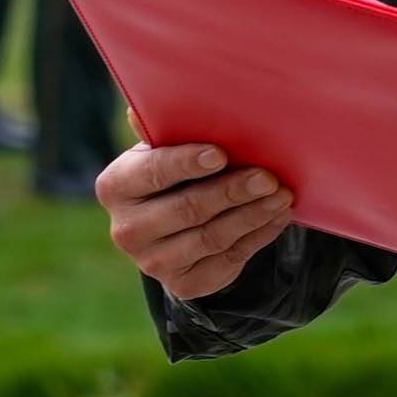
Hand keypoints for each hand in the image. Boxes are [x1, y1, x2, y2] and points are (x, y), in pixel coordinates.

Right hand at [96, 142, 296, 300]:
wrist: (175, 228)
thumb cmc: (173, 172)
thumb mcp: (164, 148)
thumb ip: (160, 130)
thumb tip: (141, 111)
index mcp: (115, 186)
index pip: (152, 173)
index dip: (186, 163)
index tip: (221, 154)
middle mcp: (126, 230)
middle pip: (187, 209)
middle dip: (232, 191)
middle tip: (268, 177)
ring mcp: (152, 263)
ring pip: (212, 237)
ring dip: (252, 214)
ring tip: (281, 195)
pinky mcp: (183, 284)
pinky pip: (228, 260)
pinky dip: (258, 236)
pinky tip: (277, 217)